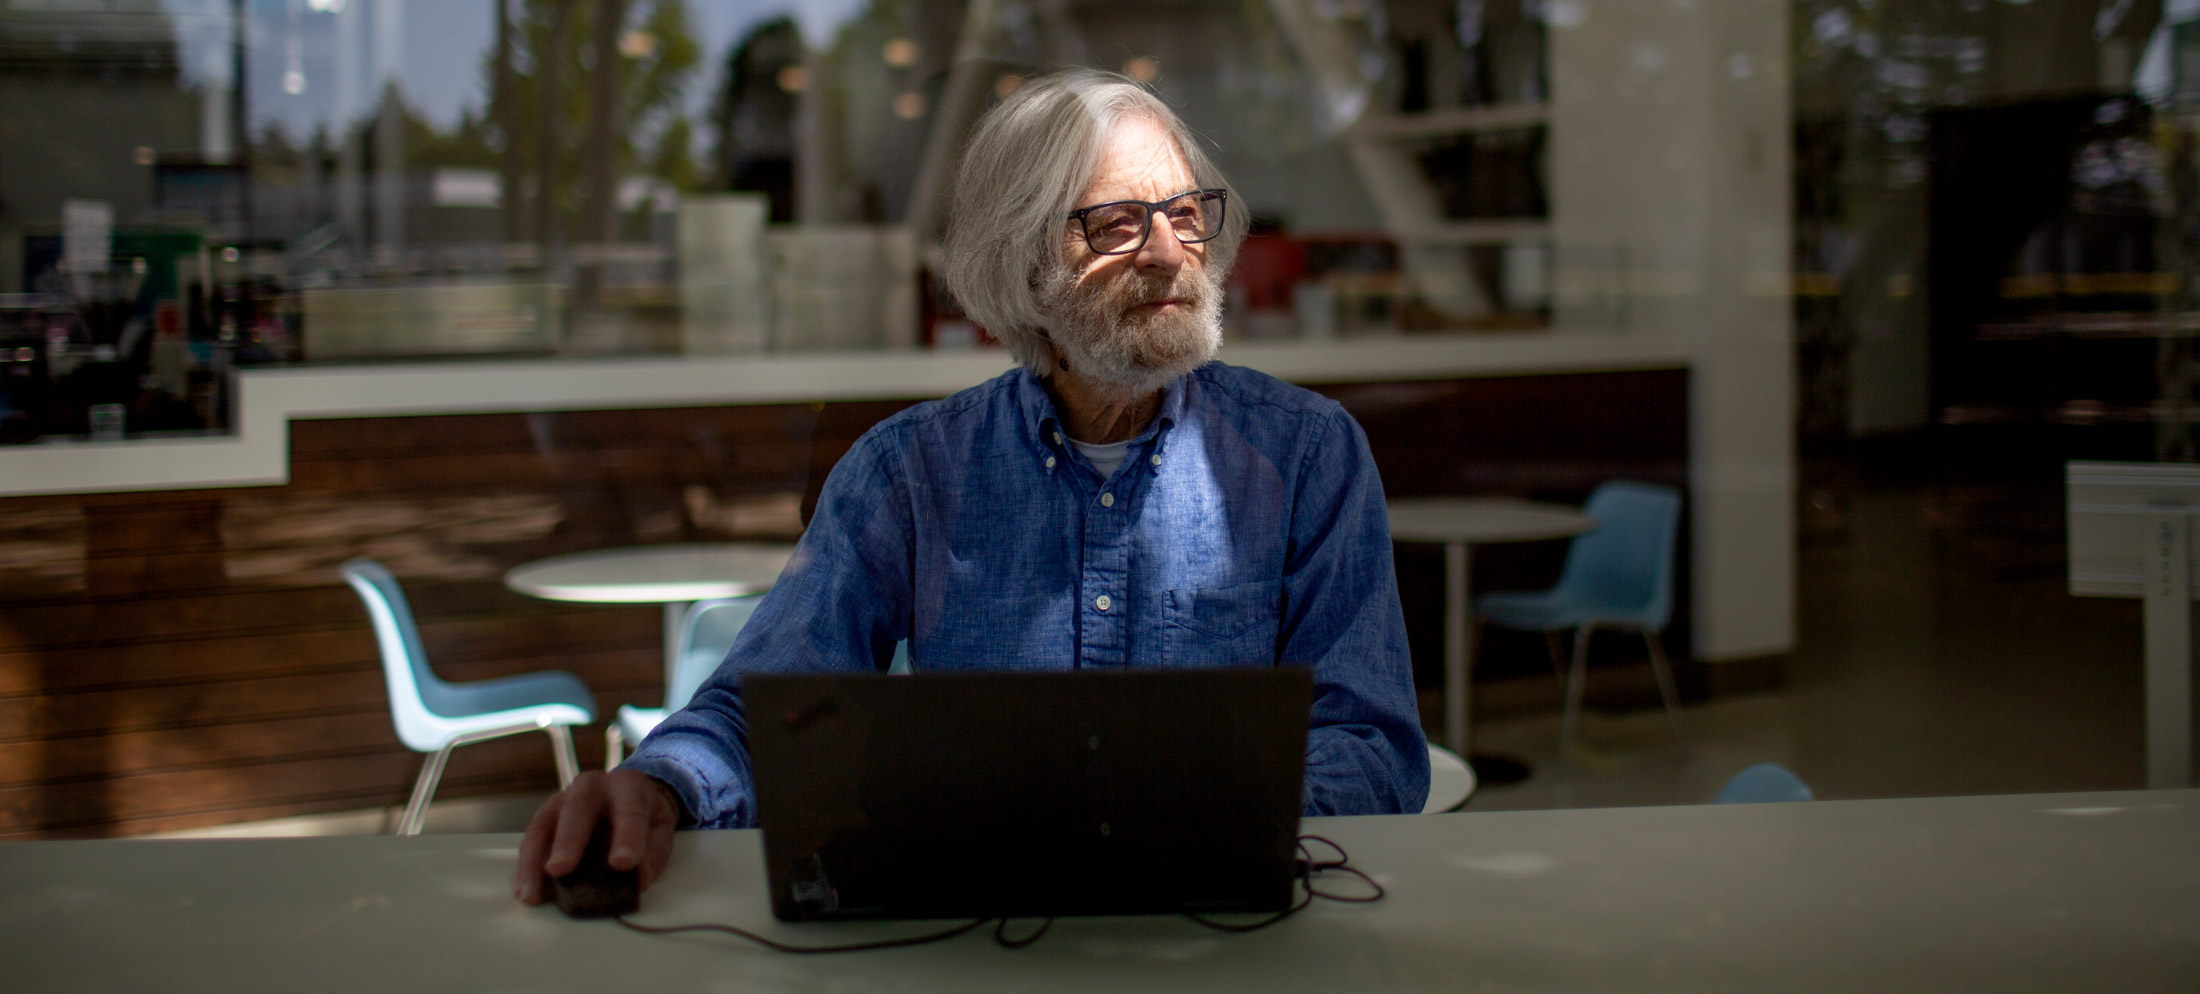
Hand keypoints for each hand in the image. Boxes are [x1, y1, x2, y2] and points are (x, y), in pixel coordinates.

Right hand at [513, 769, 680, 904]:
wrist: (626, 791)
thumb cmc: (643, 813)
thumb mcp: (660, 827)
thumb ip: (654, 853)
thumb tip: (639, 880)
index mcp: (627, 787)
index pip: (629, 811)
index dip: (627, 837)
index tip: (622, 863)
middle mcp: (592, 787)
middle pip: (578, 809)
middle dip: (568, 840)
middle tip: (560, 869)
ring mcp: (563, 799)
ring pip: (543, 826)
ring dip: (534, 862)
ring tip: (531, 893)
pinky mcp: (546, 816)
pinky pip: (532, 840)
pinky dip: (527, 866)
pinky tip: (525, 890)